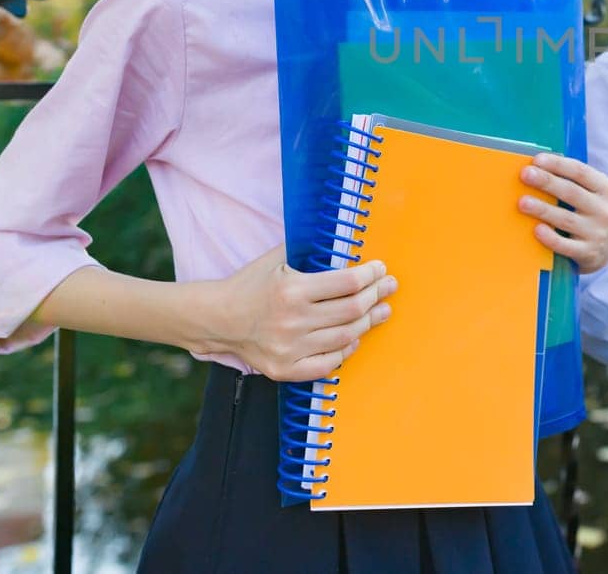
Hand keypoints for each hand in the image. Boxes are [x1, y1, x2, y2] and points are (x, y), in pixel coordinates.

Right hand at [211, 245, 396, 382]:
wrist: (218, 319)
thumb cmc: (251, 284)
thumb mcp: (276, 257)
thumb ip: (309, 247)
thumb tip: (344, 238)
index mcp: (292, 290)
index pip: (346, 283)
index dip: (370, 275)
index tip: (380, 269)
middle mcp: (292, 321)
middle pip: (352, 310)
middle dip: (377, 295)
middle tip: (389, 287)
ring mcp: (289, 349)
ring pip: (345, 338)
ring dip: (369, 322)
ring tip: (382, 310)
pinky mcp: (285, 369)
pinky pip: (327, 365)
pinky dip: (346, 351)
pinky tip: (355, 338)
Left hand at [519, 153, 607, 272]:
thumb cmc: (591, 211)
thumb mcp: (592, 193)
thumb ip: (572, 181)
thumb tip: (537, 167)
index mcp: (605, 188)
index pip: (580, 172)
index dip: (558, 164)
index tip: (537, 160)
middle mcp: (604, 210)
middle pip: (571, 192)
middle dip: (546, 182)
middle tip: (525, 174)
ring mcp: (597, 233)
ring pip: (566, 219)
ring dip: (543, 209)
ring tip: (522, 202)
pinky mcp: (588, 253)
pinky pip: (566, 246)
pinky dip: (551, 238)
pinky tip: (536, 230)